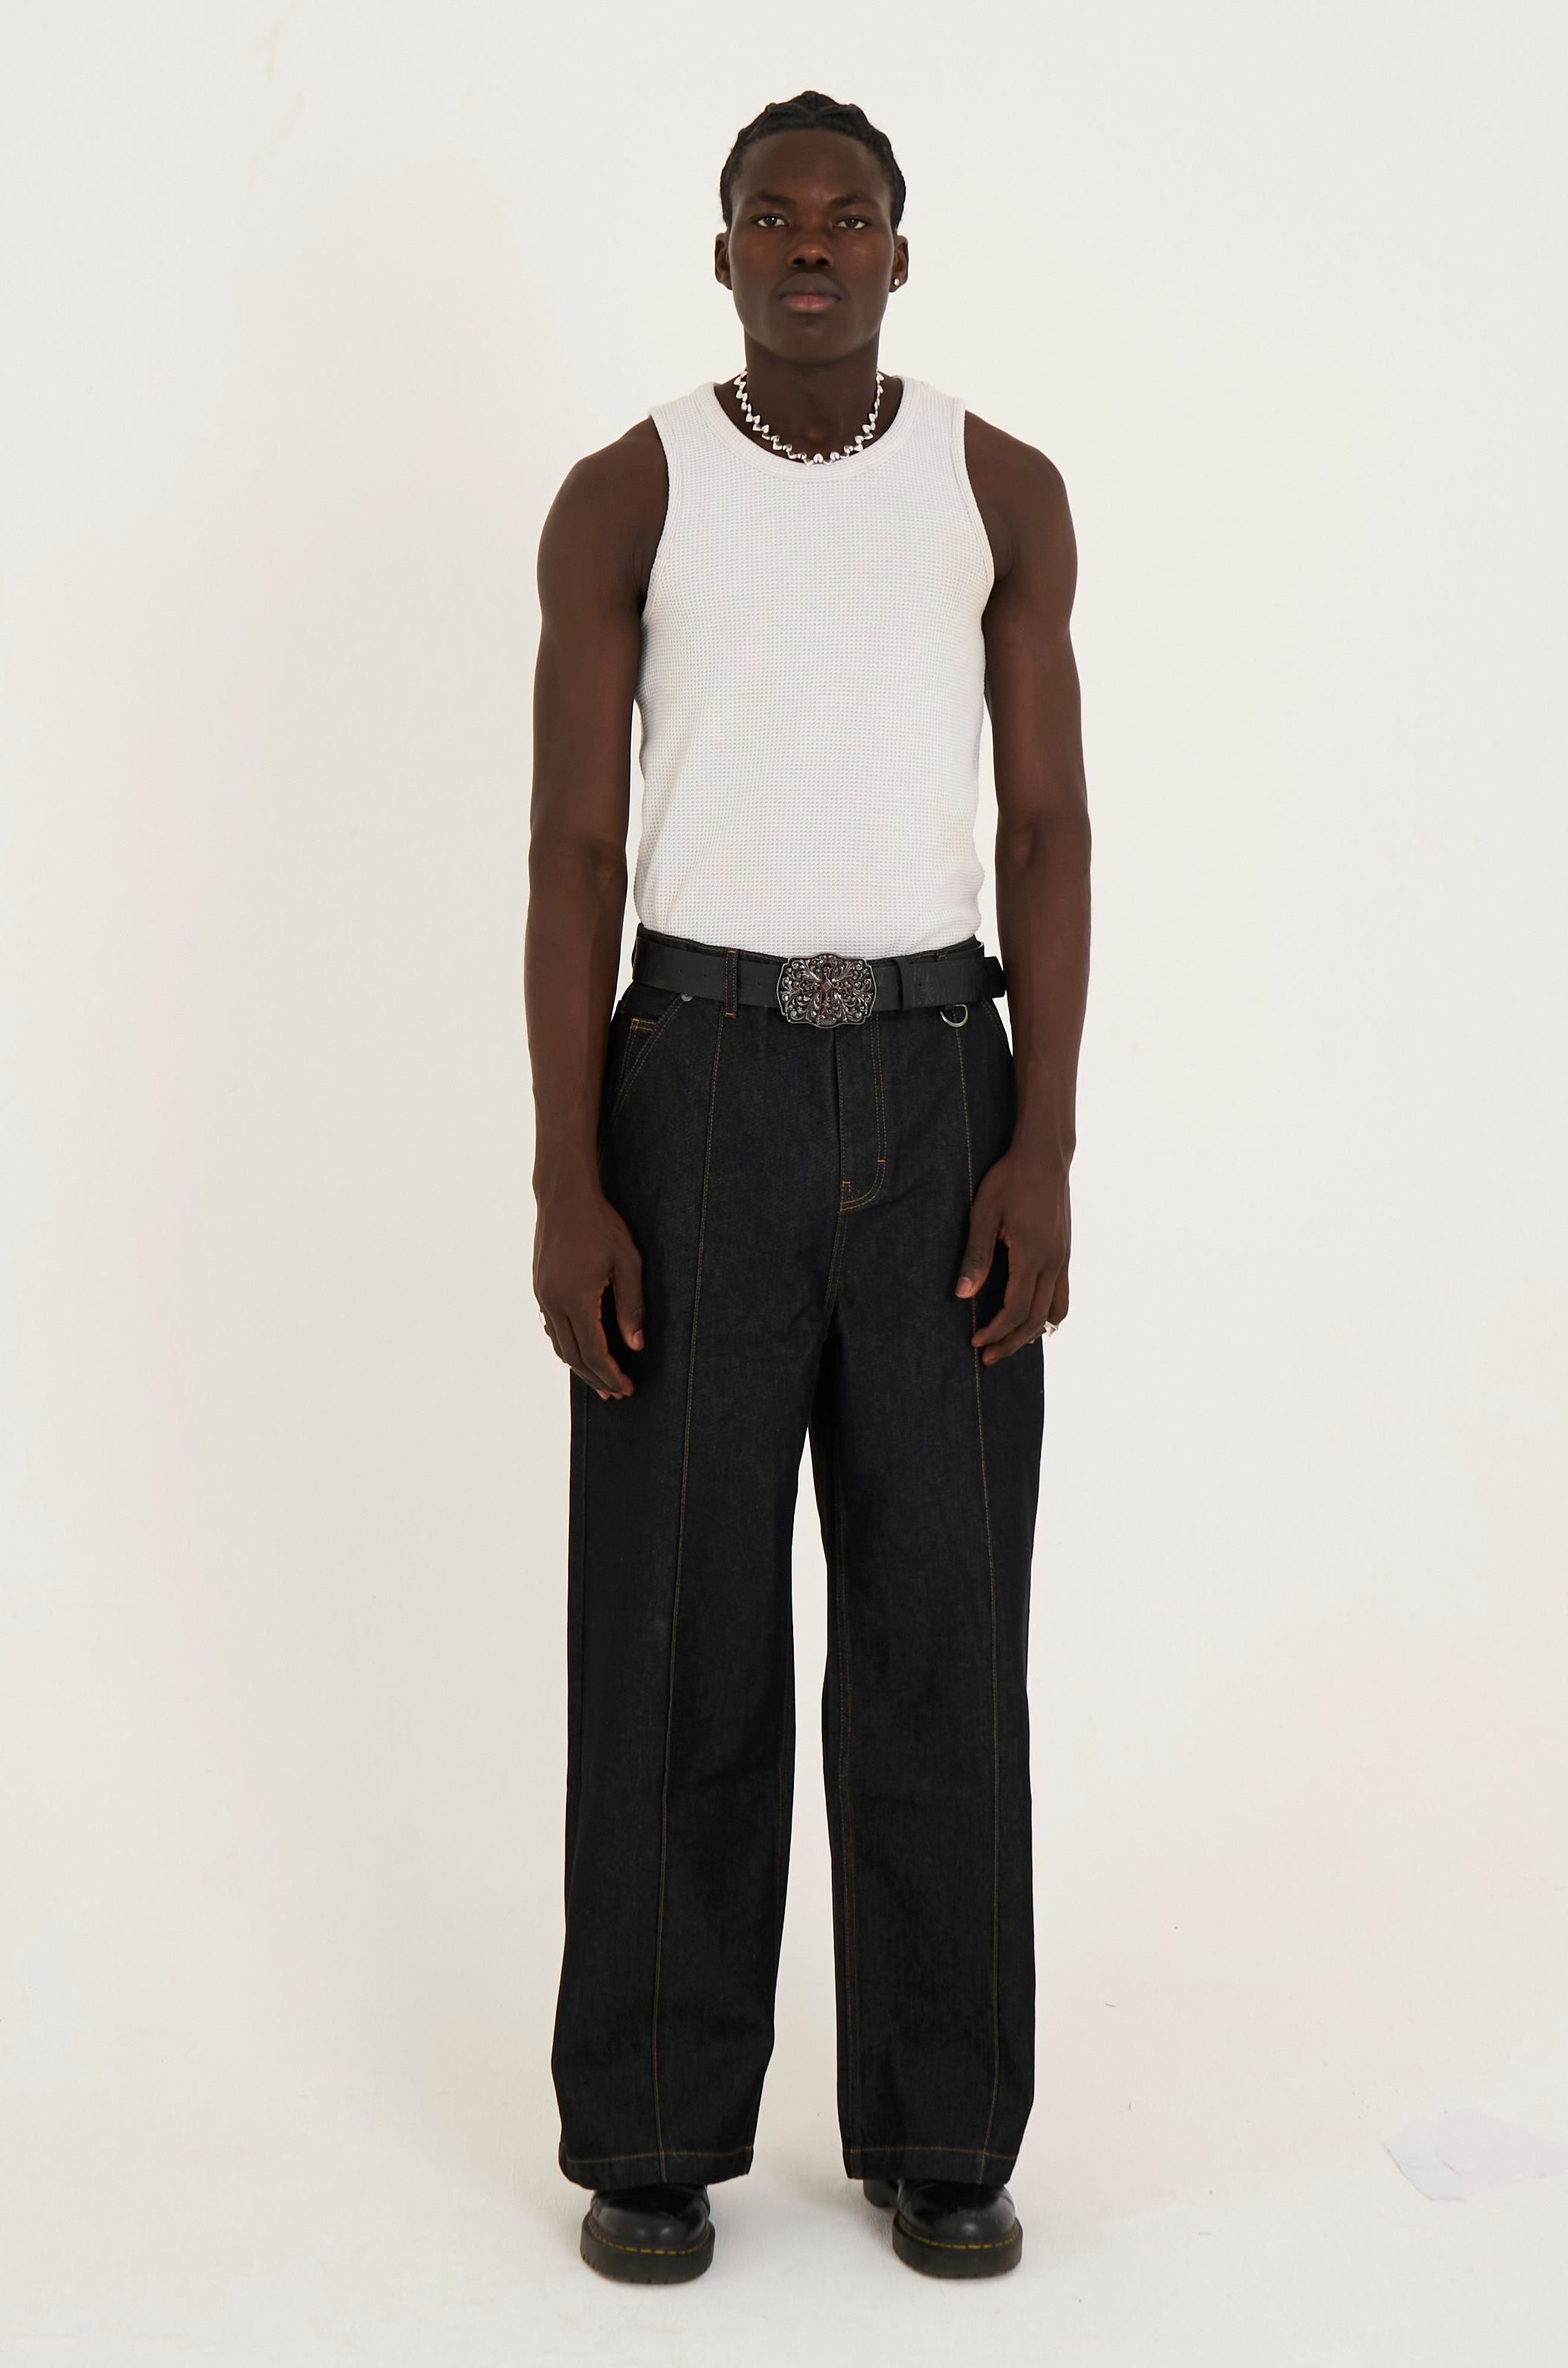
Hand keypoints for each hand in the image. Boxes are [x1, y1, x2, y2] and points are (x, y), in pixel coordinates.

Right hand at [533, 1184, 644, 1400]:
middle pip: (573, 1356)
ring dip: (580, 1367)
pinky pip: (552, 1328)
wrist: (564, 1196)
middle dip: (596, 1379)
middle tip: (617, 1394)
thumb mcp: (628, 1262)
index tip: (627, 1388)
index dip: (611, 1375)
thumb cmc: (601, 1224)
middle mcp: (553, 1302)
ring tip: (601, 1382)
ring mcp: (543, 1296)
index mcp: (576, 1299)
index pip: (593, 1352)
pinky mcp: (540, 1288)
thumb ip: (632, 1305)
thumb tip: (636, 1345)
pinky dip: (567, 1347)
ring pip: (559, 1345)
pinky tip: (580, 1351)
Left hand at [955, 1148, 1069, 1362]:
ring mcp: (1063, 1258)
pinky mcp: (1065, 1251)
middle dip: (1011, 1342)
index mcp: (1032, 1256)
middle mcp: (1053, 1263)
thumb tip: (963, 1295)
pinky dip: (1048, 1314)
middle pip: (1036, 1319)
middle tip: (987, 1356)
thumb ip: (975, 1257)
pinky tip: (1032, 1315)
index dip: (995, 1331)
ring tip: (1010, 1341)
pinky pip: (1062, 1294)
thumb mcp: (983, 1214)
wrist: (1045, 1156)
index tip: (975, 1341)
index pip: (1016, 1310)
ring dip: (1033, 1332)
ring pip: (1055, 1311)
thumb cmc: (1009, 1180)